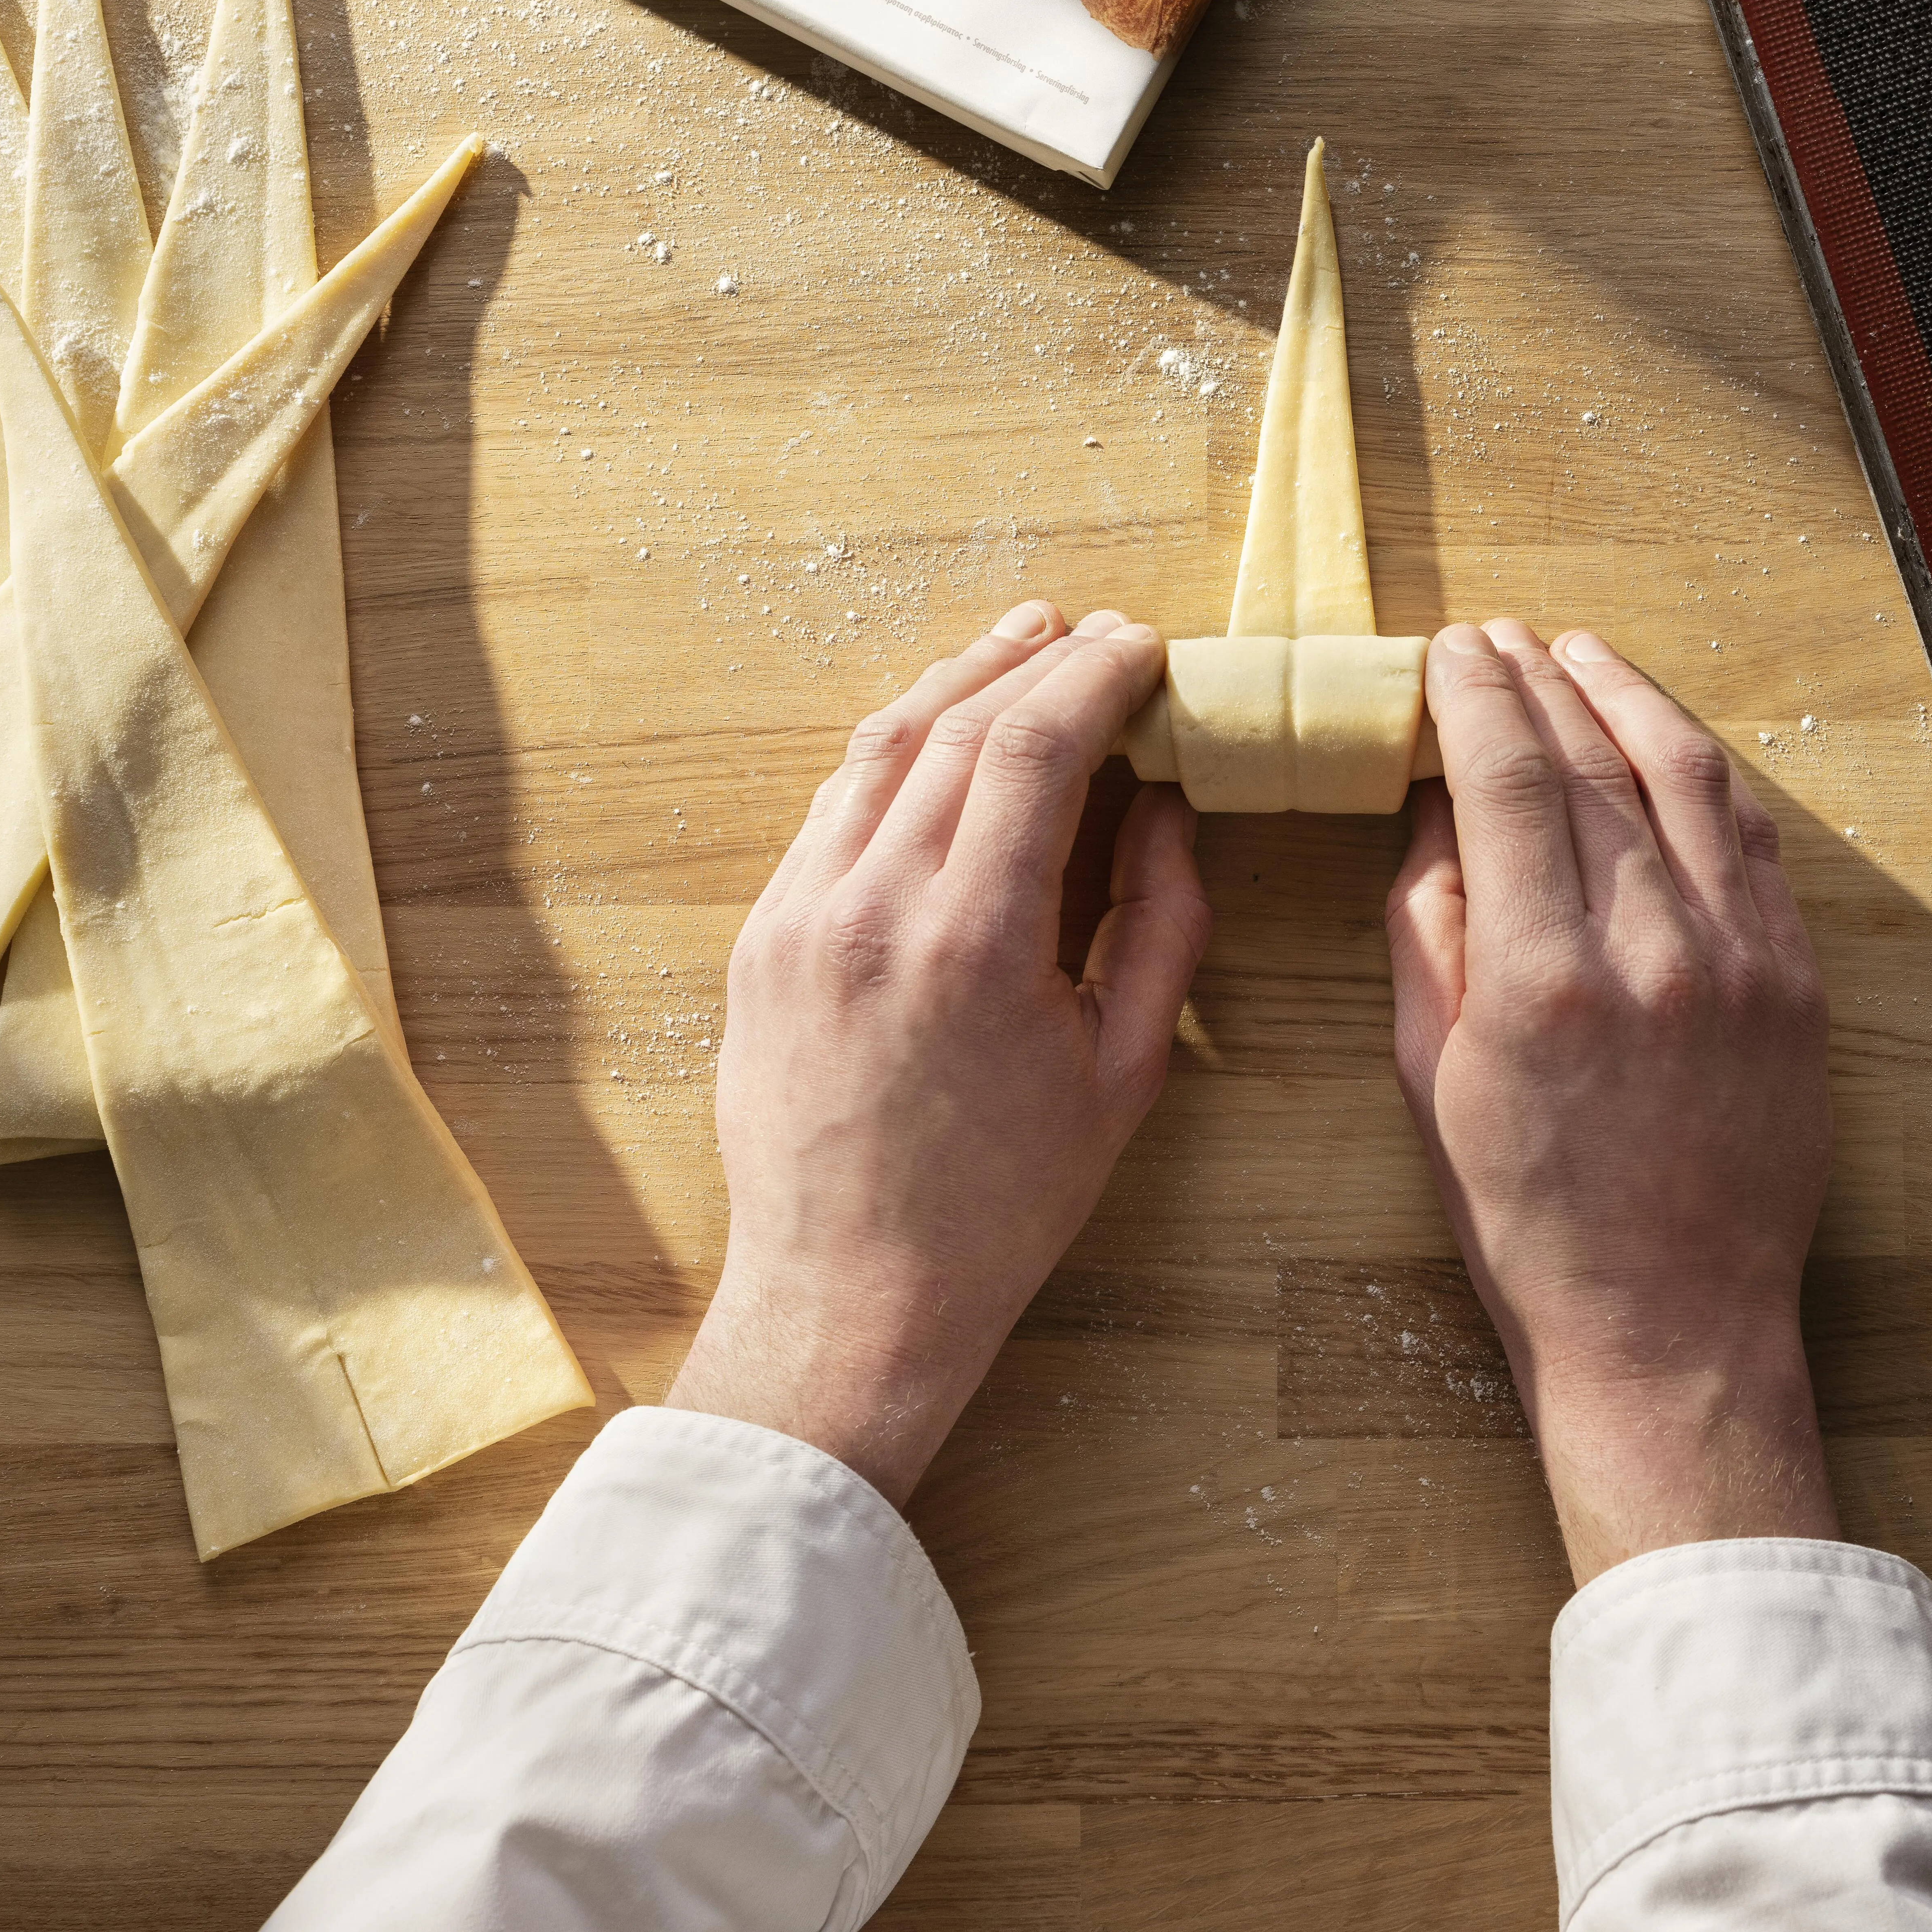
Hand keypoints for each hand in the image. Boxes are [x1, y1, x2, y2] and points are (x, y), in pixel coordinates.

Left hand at [668, 602, 1209, 1506]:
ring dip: (956, 684)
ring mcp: (800, 920)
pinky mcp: (762, 941)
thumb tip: (1169, 805)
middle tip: (1099, 635)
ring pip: (878, 749)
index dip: (1098, 678)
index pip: (1035, 746)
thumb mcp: (1123, 1071)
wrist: (852, 1296)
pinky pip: (832, 810)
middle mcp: (871, 911)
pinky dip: (895, 752)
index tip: (1145, 648)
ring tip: (1021, 646)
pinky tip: (940, 734)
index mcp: (974, 944)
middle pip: (956, 727)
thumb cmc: (1003, 1203)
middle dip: (1037, 663)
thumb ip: (1161, 924)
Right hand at [1386, 621, 1836, 1585]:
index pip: (1505, 778)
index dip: (1475, 696)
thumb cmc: (1528, 1216)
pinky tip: (1665, 737)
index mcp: (1540, 978)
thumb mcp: (1429, 1074)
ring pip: (1685, 777)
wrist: (1668, 1322)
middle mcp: (1650, 950)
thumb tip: (1440, 808)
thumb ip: (1429, 928)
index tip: (1452, 652)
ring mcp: (1739, 961)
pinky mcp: (1795, 983)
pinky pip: (1751, 840)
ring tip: (1581, 655)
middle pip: (1590, 761)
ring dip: (1626, 698)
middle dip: (1537, 679)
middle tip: (1500, 638)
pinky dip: (1703, 770)